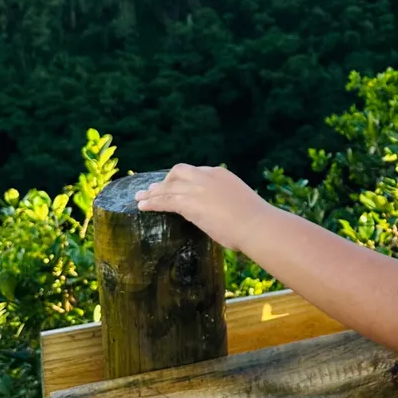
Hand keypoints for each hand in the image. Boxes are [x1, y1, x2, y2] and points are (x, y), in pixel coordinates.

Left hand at [134, 164, 267, 251]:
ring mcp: (197, 189)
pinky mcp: (189, 204)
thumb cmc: (255, 221)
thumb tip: (220, 213)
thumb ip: (225, 202)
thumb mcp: (239, 202)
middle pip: (178, 172)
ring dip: (152, 192)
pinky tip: (142, 207)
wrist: (256, 225)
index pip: (196, 172)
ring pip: (168, 187)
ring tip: (140, 198)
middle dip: (165, 180)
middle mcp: (207, 177)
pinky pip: (165, 201)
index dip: (182, 179)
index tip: (175, 185)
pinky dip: (152, 203)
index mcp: (221, 174)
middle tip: (155, 189)